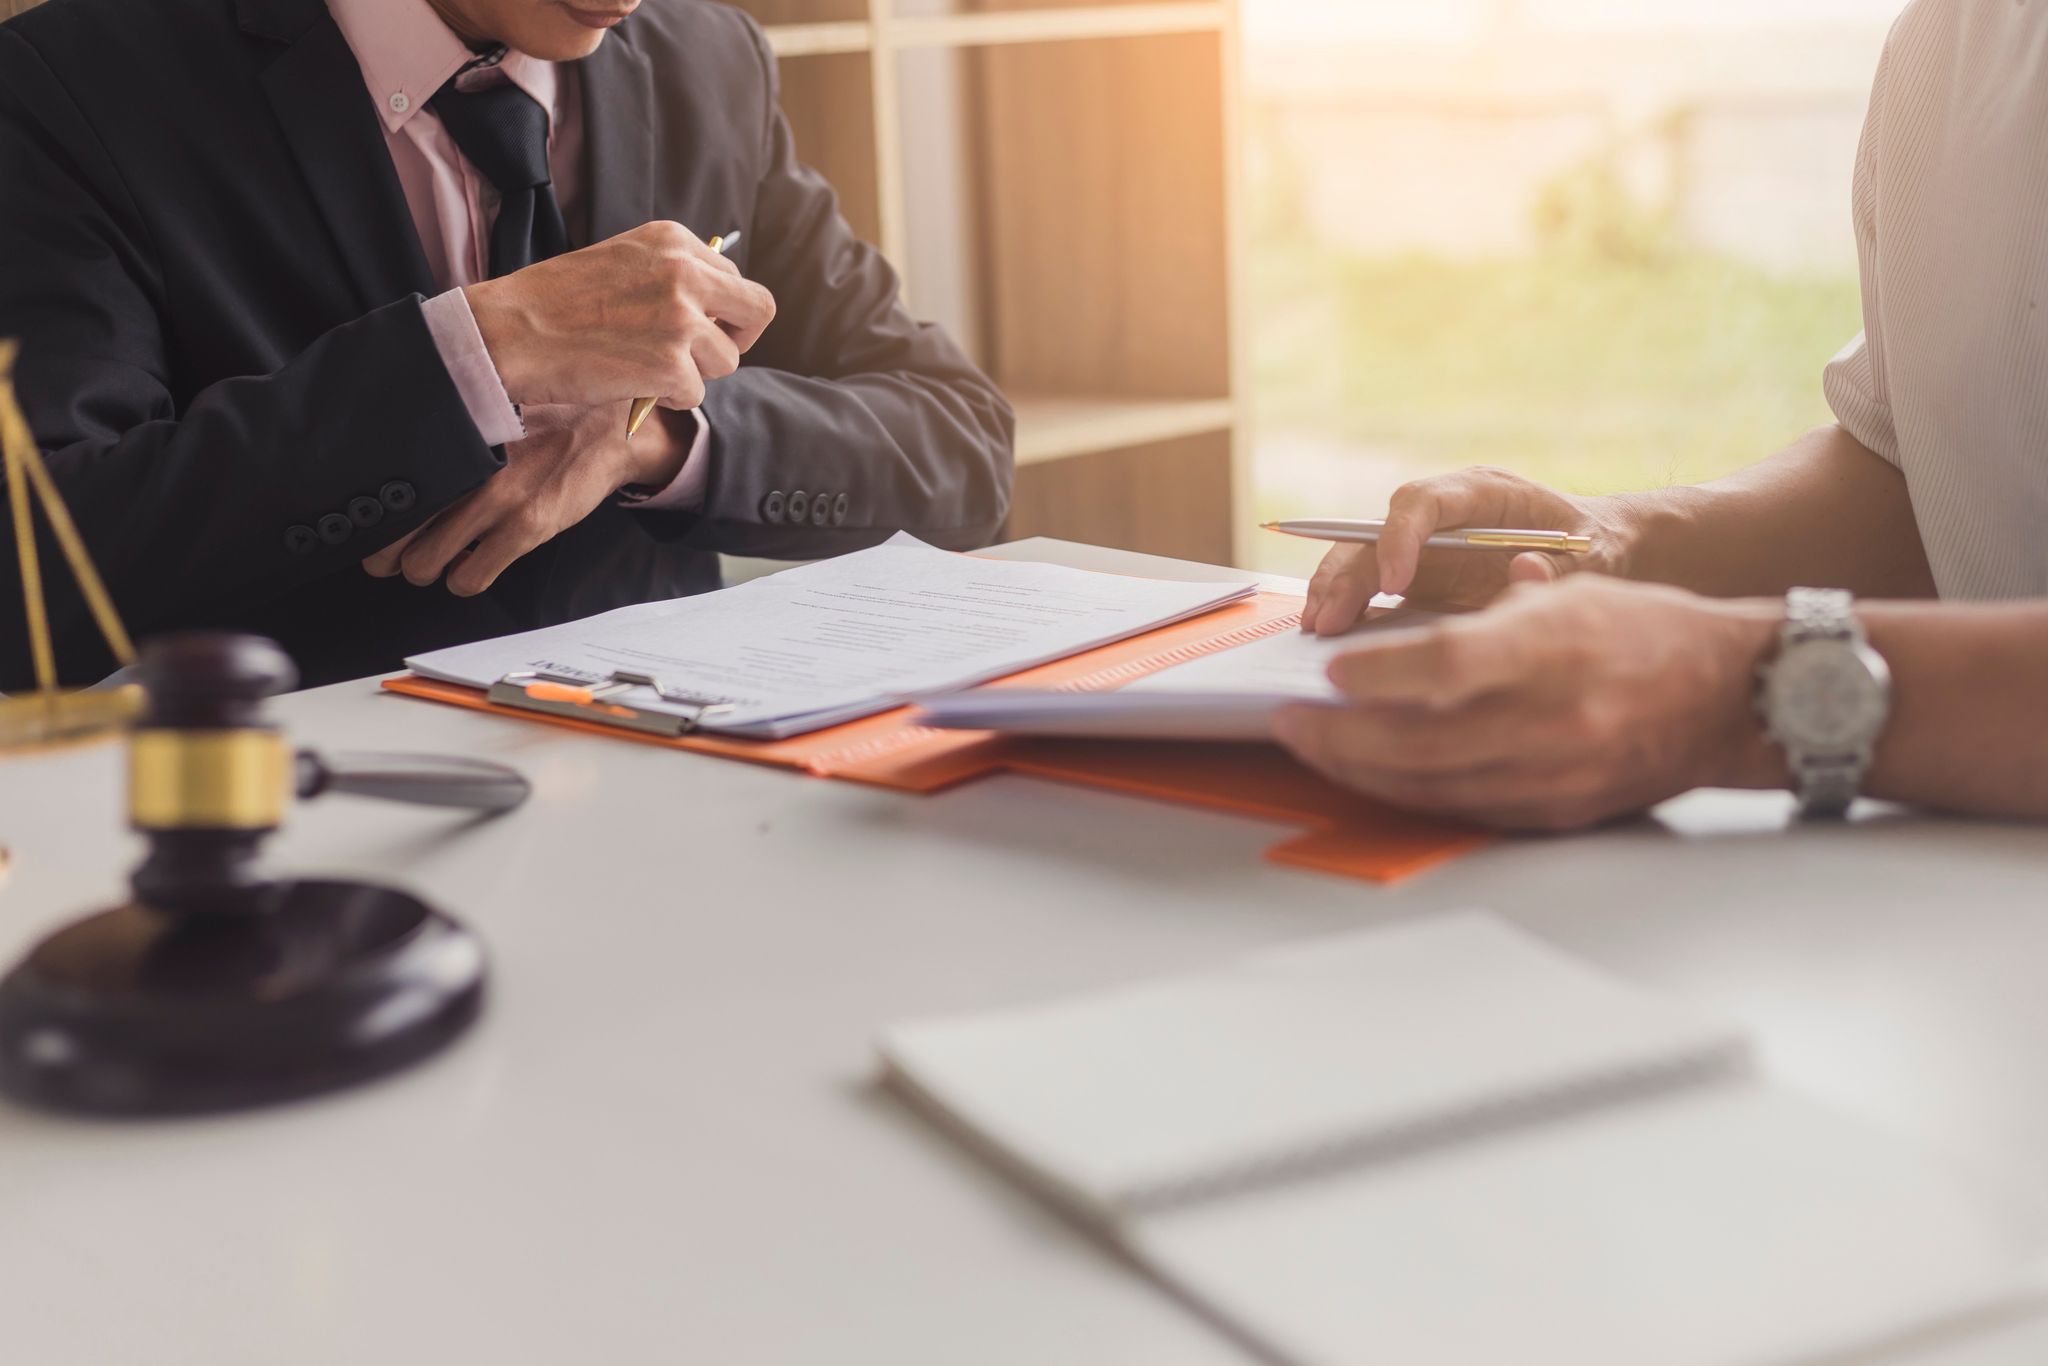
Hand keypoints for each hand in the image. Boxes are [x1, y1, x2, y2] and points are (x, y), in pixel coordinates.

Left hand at [362, 401, 690, 595]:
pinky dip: (465, 580)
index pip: (389, 490)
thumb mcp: (487, 419)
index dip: (371, 519)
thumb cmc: (543, 425)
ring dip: (427, 570)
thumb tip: (395, 467)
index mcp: (452, 442)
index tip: (370, 528)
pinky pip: (470, 579)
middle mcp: (467, 471)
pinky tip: (473, 565)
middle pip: (393, 538)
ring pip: (424, 566)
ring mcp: (496, 502)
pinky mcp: (526, 528)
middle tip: (399, 554)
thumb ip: (446, 442)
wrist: (604, 430)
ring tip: (439, 560)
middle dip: (391, 556)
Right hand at [464, 220, 775, 411]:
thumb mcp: (621, 262)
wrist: (508, 332)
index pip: (736, 277)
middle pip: (758, 311)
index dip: (725, 311)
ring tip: (647, 370)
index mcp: (674, 241)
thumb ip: (670, 276)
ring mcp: (681, 320)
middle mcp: (685, 273)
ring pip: (726, 361)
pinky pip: (694, 396)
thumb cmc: (553, 302)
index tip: (703, 327)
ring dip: (694, 375)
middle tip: (704, 358)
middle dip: (736, 339)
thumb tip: (715, 308)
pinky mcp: (670, 365)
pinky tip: (631, 385)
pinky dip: (666, 400)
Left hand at [1273, 575, 1780, 830]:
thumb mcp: (1572, 594)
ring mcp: (1555, 773)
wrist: (1733, 698)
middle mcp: (1554, 717)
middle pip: (1421, 739)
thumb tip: (1407, 632)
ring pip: (1432, 784)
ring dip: (1361, 771)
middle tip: (1290, 723)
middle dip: (1340, 736)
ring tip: (1316, 749)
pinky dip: (1408, 792)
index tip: (1332, 674)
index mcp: (1555, 649)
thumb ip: (1489, 612)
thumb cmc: (1648, 633)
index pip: (1447, 664)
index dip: (1380, 675)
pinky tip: (1374, 775)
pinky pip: (1463, 808)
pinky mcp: (1556, 810)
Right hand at [1301, 467, 1635, 634]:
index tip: (1395, 581)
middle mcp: (1440, 514)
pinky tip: (1328, 642)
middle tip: (1327, 619)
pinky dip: (1345, 613)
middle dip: (1346, 573)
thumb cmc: (1594, 550)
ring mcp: (1421, 546)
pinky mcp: (1414, 579)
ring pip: (1359, 559)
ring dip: (1332, 592)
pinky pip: (1368, 592)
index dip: (1400, 535)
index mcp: (1481, 492)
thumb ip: (1559, 566)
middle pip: (1374, 531)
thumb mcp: (1589, 558)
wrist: (1596, 553)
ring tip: (1315, 631)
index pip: (1423, 500)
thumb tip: (1528, 574)